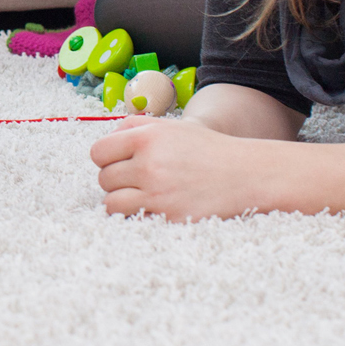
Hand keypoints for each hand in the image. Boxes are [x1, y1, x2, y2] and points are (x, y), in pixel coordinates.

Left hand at [90, 116, 281, 219]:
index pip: (98, 152)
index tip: (121, 162)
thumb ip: (134, 126)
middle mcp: (150, 164)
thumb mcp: (171, 127)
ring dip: (121, 200)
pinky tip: (152, 207)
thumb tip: (106, 138)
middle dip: (117, 180)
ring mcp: (158, 193)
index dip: (107, 158)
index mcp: (147, 137)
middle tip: (138, 179)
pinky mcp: (168, 217)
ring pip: (111, 203)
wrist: (246, 174)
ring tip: (141, 195)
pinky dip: (136, 216)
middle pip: (104, 179)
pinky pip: (131, 219)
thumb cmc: (205, 149)